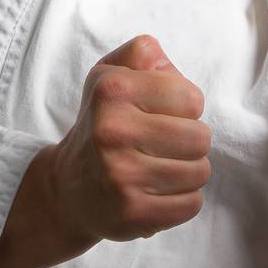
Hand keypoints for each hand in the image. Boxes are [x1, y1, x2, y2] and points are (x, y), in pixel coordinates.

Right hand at [47, 34, 211, 247]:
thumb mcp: (110, 76)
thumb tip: (161, 61)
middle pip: (200, 137)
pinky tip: (157, 192)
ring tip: (161, 168)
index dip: (184, 107)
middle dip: (191, 141)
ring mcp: (121, 176)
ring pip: (200, 172)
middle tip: (165, 145)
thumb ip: (141, 54)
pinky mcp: (132, 213)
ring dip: (188, 171)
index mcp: (112, 90)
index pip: (192, 98)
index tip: (162, 115)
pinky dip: (182, 200)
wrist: (67, 187)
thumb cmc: (102, 124)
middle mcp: (113, 131)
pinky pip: (191, 204)